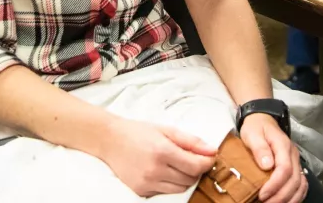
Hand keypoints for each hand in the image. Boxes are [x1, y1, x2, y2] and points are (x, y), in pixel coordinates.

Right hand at [97, 117, 215, 196]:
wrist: (110, 140)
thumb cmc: (139, 132)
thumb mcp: (167, 130)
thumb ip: (191, 141)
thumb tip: (212, 150)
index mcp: (163, 151)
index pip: (196, 166)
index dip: (207, 163)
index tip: (209, 157)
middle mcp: (154, 170)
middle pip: (190, 179)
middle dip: (196, 169)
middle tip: (191, 158)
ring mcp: (147, 183)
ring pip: (180, 189)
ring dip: (184, 178)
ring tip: (177, 164)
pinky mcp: (140, 191)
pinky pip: (165, 192)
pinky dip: (170, 184)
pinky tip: (164, 171)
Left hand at [240, 114, 305, 202]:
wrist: (262, 120)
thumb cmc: (256, 128)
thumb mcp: (252, 134)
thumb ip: (259, 148)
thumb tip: (266, 165)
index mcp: (283, 145)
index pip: (284, 169)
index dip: (275, 185)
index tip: (262, 195)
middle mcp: (293, 155)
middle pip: (294, 180)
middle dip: (280, 196)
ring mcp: (296, 162)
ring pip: (300, 185)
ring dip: (289, 199)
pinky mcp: (295, 168)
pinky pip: (302, 185)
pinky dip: (296, 196)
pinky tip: (286, 202)